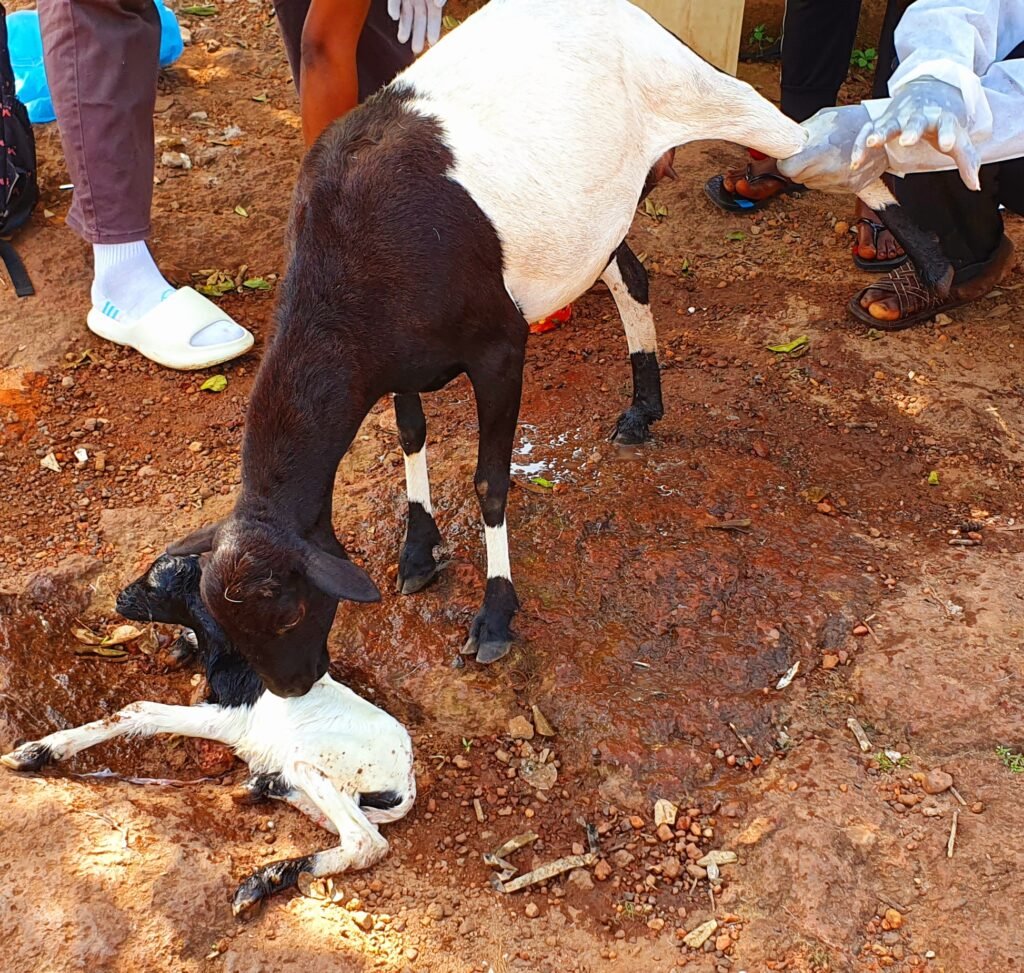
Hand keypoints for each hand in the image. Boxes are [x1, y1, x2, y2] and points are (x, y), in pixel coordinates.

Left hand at [388, 0, 446, 53]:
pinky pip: (394, 0)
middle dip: (418, 34)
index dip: (433, 29)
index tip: (432, 42)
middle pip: (419, 18)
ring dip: (404, 27)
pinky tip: (394, 17)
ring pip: (406, 14)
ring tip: (402, 39)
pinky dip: (393, 8)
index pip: (434, 16)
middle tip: (416, 49)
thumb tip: (438, 4)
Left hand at [777, 104, 884, 193]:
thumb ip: (802, 134)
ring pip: (811, 184)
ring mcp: (840, 181)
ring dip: (813, 173)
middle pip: (798, 178)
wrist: (886, 131)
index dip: (785, 163)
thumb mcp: (824, 119)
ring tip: (826, 156)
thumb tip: (786, 143)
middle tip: (809, 154)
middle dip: (799, 167)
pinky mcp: (850, 188)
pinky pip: (827, 187)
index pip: (788, 169)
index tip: (788, 158)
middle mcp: (829, 171)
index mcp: (820, 152)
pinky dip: (827, 178)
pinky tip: (836, 164)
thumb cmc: (854, 121)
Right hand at [852, 76, 980, 190]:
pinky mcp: (880, 122)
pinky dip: (860, 146)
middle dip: (911, 130)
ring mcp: (897, 118)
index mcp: (940, 118)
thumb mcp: (958, 138)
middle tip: (907, 140)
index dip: (946, 134)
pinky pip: (867, 132)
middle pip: (914, 122)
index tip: (946, 144)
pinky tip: (856, 162)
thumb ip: (967, 161)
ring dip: (879, 133)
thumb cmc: (941, 121)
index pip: (946, 125)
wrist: (927, 90)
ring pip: (887, 124)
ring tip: (871, 144)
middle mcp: (917, 116)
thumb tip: (975, 186)